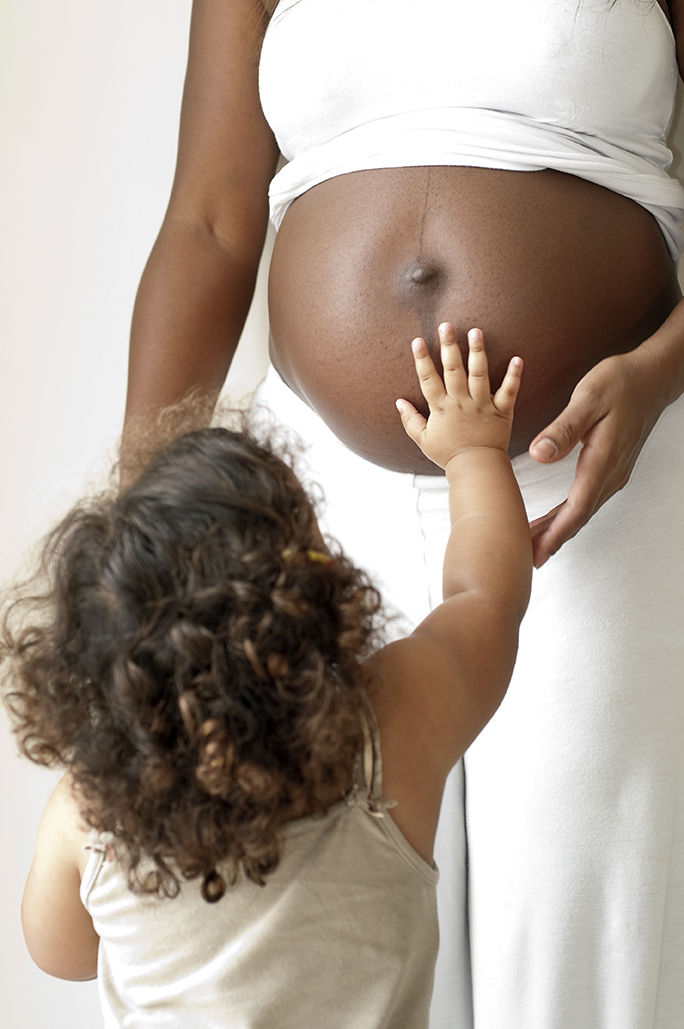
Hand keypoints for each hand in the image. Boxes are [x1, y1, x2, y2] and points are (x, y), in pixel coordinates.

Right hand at [396, 323, 522, 469]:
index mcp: (441, 408)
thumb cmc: (449, 455)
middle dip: (448, 346)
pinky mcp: (502, 411)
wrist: (476, 468)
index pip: (428, 379)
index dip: (422, 360)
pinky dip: (514, 376)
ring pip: (479, 374)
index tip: (418, 341)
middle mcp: (461, 403)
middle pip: (453, 370)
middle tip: (446, 324)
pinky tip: (518, 358)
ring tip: (476, 331)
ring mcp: (482, 406)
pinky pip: (509, 392)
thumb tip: (398, 402)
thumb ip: (410, 420)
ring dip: (477, 352)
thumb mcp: (423, 439)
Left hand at [528, 348, 665, 567]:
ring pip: (582, 511)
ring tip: (532, 545)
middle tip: (524, 558)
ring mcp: (614, 473)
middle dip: (551, 539)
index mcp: (602, 461)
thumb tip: (539, 454)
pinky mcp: (612, 468)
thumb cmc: (620, 383)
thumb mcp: (588, 398)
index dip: (554, 534)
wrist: (652, 377)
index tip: (535, 553)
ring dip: (558, 529)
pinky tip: (553, 520)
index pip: (576, 508)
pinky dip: (567, 515)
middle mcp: (611, 474)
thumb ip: (563, 428)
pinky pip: (587, 500)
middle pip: (577, 517)